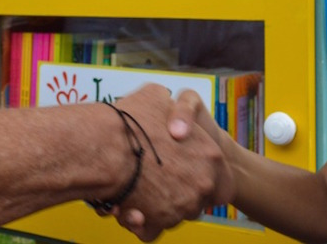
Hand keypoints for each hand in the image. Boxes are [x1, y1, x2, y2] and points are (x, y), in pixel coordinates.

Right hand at [107, 86, 232, 240]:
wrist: (101, 147)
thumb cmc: (129, 121)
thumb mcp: (157, 96)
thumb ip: (171, 107)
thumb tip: (167, 109)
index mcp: (211, 156)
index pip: (225, 181)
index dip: (209, 178)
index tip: (192, 173)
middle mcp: (200, 185)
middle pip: (199, 200)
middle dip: (181, 193)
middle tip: (160, 180)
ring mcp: (179, 207)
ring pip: (173, 215)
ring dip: (156, 206)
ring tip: (135, 191)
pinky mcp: (155, 223)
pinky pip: (151, 230)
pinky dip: (142, 224)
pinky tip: (129, 208)